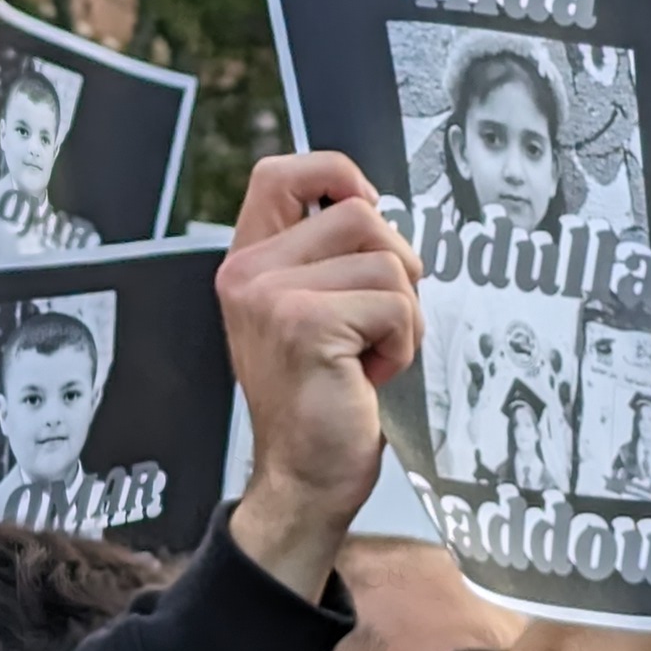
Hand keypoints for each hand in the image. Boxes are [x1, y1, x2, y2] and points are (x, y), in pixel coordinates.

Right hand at [220, 154, 424, 598]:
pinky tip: (372, 375)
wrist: (305, 478)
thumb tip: (380, 208)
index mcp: (247, 261)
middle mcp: (247, 273)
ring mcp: (271, 298)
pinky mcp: (305, 326)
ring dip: (402, 313)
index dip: (337, 174)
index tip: (367, 214)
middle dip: (395, 265)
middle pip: (359, 213)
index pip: (279, 171)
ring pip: (387, 261)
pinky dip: (403, 344)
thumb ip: (327, 257)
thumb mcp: (311, 311)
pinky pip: (395, 305)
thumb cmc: (322, 396)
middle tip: (377, 322)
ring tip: (371, 355)